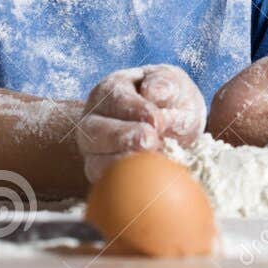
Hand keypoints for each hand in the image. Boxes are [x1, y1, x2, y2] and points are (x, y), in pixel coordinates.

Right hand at [76, 64, 204, 184]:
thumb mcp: (173, 83)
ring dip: (122, 164)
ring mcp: (94, 152)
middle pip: (95, 132)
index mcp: (110, 91)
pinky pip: (105, 184)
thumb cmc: (170, 99)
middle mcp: (94, 122)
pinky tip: (147, 183)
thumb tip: (154, 92)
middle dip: (122, 138)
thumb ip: (166, 84)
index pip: (115, 99)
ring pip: (95, 162)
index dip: (135, 110)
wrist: (169, 125)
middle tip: (150, 141)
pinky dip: (124, 185)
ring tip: (151, 161)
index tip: (157, 120)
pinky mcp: (103, 176)